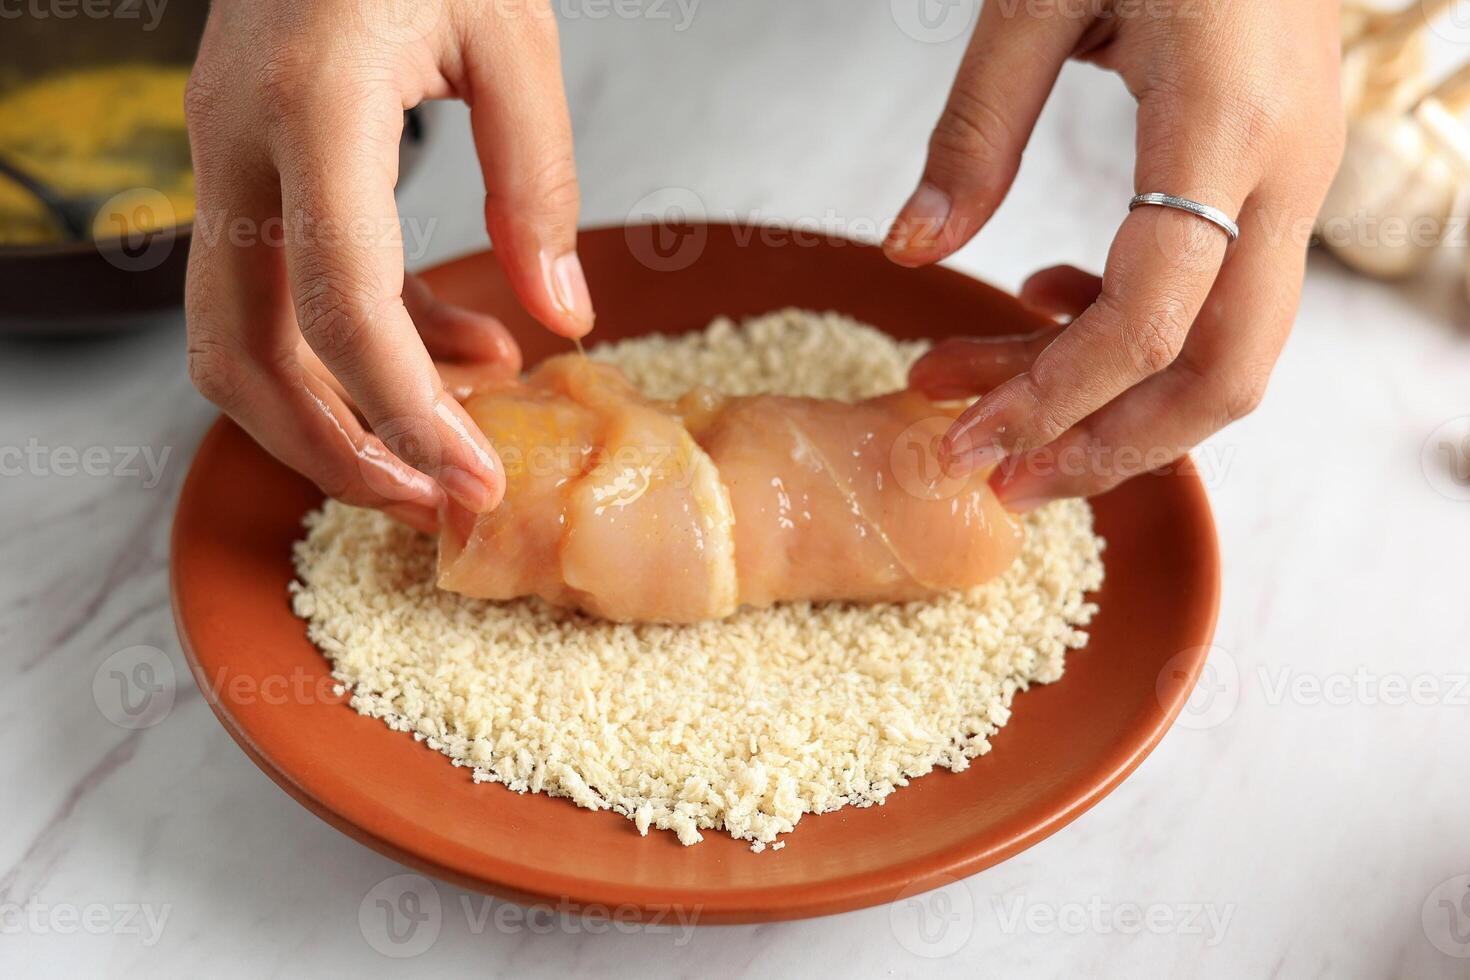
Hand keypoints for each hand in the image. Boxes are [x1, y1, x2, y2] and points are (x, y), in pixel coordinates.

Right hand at [184, 0, 593, 531]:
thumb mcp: (513, 36)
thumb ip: (538, 182)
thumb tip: (561, 316)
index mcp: (315, 107)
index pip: (336, 302)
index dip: (404, 411)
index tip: (472, 479)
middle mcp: (241, 145)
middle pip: (243, 353)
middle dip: (337, 451)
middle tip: (439, 501)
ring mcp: (226, 159)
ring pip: (241, 340)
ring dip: (339, 415)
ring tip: (453, 447)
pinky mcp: (248, 169)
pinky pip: (282, 291)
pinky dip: (362, 344)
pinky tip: (460, 352)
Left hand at [886, 0, 1344, 508]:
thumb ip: (975, 129)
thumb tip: (910, 251)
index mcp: (1222, 123)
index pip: (1154, 317)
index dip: (1058, 397)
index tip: (967, 440)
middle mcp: (1282, 170)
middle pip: (1225, 376)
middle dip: (1107, 446)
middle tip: (994, 475)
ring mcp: (1294, 179)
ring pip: (1227, 352)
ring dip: (1108, 401)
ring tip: (983, 399)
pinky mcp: (1274, 178)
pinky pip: (1220, 299)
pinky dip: (1131, 335)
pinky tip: (1044, 302)